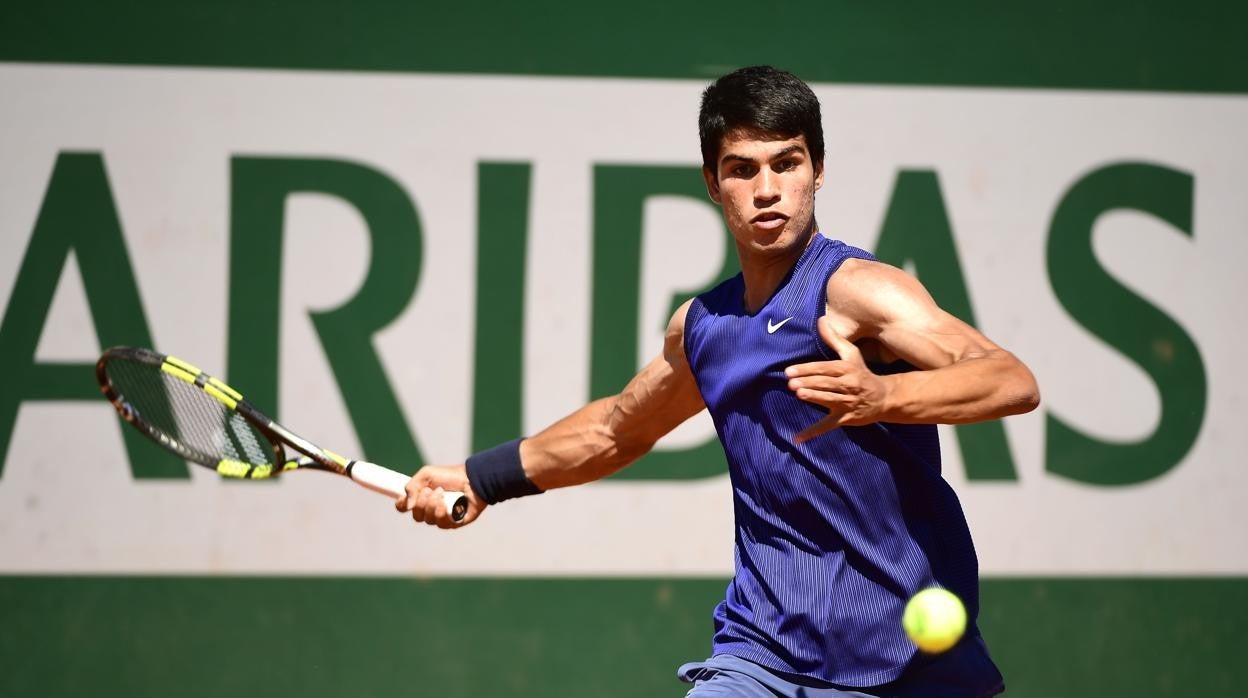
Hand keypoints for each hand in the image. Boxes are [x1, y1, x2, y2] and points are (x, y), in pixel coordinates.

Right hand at [395, 464, 486, 528]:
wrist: (471, 479)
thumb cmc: (449, 476)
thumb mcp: (426, 474)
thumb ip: (412, 487)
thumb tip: (408, 506)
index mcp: (421, 498)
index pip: (404, 508)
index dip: (401, 505)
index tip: (404, 498)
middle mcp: (430, 510)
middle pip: (416, 516)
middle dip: (421, 503)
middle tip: (430, 490)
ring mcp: (442, 518)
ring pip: (428, 520)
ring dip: (433, 505)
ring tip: (442, 493)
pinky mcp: (453, 523)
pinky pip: (441, 524)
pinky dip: (441, 512)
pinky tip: (447, 503)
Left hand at [785, 316, 892, 442]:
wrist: (884, 398)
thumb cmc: (862, 373)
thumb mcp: (851, 355)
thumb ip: (834, 339)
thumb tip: (821, 320)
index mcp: (847, 369)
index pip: (825, 368)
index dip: (808, 369)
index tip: (790, 370)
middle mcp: (848, 385)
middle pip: (826, 383)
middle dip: (809, 382)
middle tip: (791, 383)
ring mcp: (847, 403)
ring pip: (829, 400)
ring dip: (815, 397)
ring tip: (799, 394)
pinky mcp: (845, 419)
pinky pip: (827, 426)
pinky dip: (812, 433)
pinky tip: (797, 438)